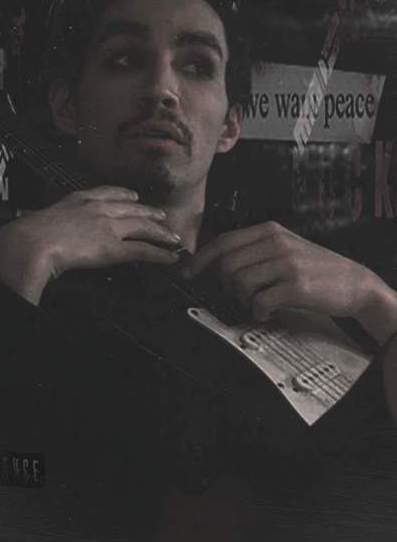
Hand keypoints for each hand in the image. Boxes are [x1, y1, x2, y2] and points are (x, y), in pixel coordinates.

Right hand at [0, 186, 179, 304]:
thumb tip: (55, 233)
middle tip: (162, 215)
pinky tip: (169, 256)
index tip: (133, 195)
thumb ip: (58, 223)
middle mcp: (97, 209)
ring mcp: (107, 227)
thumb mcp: (45, 220)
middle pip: (132, 209)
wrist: (31, 243)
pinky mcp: (113, 247)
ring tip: (172, 237)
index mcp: (79, 199)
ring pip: (143, 227)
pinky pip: (143, 250)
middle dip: (150, 212)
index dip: (125, 194)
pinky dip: (159, 254)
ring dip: (161, 233)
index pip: (109, 192)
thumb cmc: (30, 236)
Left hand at [182, 221, 396, 343]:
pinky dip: (260, 312)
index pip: (223, 241)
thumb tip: (216, 265)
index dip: (200, 259)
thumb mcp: (284, 247)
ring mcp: (286, 263)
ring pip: (240, 283)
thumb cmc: (313, 268)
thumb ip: (254, 250)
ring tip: (262, 301)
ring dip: (245, 299)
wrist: (353, 282)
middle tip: (242, 294)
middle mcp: (276, 242)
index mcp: (270, 230)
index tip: (187, 273)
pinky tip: (272, 310)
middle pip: (227, 265)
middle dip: (226, 285)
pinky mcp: (296, 286)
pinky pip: (259, 302)